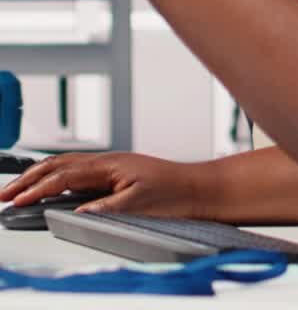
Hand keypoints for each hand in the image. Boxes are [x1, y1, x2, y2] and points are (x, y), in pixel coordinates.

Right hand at [0, 152, 212, 218]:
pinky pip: (77, 173)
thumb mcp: (139, 204)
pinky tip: (49, 188)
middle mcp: (107, 163)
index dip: (36, 190)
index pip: (63, 177)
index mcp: (109, 166)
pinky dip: (56, 178)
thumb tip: (76, 213)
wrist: (198, 188)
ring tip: (17, 189)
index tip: (15, 201)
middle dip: (28, 179)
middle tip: (3, 194)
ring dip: (39, 177)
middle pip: (58, 166)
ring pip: (66, 167)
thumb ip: (105, 208)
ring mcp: (110, 168)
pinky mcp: (114, 176)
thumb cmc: (175, 194)